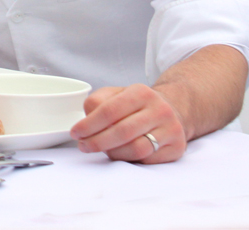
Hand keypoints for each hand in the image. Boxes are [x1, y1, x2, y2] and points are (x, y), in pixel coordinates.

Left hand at [69, 83, 186, 163]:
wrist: (172, 110)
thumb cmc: (136, 104)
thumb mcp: (116, 94)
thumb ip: (97, 103)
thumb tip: (86, 122)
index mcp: (141, 93)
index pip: (109, 111)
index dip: (89, 125)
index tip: (76, 133)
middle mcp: (160, 110)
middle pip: (122, 132)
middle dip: (97, 142)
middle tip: (84, 146)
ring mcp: (171, 130)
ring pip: (136, 149)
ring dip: (113, 153)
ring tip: (103, 150)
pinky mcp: (177, 148)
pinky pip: (147, 160)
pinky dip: (129, 159)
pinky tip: (122, 153)